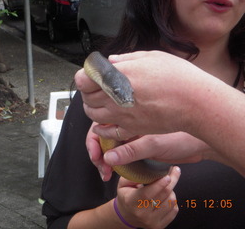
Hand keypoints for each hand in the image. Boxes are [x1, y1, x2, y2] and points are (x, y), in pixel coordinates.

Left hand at [75, 50, 218, 135]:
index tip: (90, 74)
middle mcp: (115, 96)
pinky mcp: (130, 128)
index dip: (84, 76)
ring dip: (92, 108)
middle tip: (94, 88)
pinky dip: (102, 127)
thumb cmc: (177, 77)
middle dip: (87, 91)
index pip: (85, 78)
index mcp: (118, 75)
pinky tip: (105, 122)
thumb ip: (126, 59)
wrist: (195, 102)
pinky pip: (108, 131)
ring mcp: (121, 114)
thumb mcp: (151, 57)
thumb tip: (111, 61)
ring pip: (93, 114)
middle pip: (86, 97)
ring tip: (99, 103)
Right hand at [87, 122, 209, 180]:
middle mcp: (127, 126)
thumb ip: (131, 150)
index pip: (101, 126)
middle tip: (103, 171)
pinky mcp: (137, 148)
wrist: (199, 147)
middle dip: (98, 154)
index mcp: (128, 118)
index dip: (94, 142)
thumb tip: (108, 158)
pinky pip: (120, 155)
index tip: (96, 158)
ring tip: (106, 174)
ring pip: (110, 148)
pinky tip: (113, 172)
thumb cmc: (182, 138)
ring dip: (105, 161)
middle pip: (102, 138)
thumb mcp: (154, 144)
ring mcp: (132, 137)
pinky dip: (115, 164)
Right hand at [115, 166, 180, 228]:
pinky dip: (173, 200)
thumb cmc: (126, 196)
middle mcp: (142, 214)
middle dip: (172, 180)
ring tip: (167, 184)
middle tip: (175, 170)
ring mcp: (152, 222)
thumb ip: (132, 176)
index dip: (159, 184)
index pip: (147, 194)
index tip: (167, 175)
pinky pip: (174, 210)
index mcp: (131, 202)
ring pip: (171, 202)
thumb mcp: (123, 184)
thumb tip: (146, 169)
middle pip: (163, 195)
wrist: (127, 215)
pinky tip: (167, 195)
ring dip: (172, 190)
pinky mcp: (160, 226)